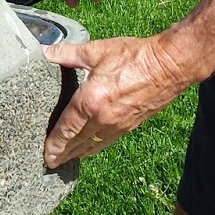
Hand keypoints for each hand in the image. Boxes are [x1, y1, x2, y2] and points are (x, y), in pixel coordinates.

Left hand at [40, 33, 200, 168]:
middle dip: (63, 154)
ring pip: (93, 145)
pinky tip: (91, 148)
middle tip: (51, 162)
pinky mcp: (131, 125)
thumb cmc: (133, 56)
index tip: (45, 155)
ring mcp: (118, 125)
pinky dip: (95, 147)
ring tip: (67, 158)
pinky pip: (108, 141)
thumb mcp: (95, 51)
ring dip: (78, 154)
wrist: (169, 65)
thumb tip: (44, 51)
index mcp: (89, 102)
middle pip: (77, 143)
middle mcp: (102, 119)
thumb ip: (66, 53)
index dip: (54, 144)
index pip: (65, 130)